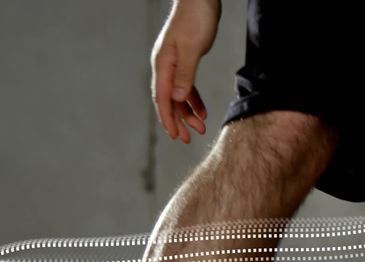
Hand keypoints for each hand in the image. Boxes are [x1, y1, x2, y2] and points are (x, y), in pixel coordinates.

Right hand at [151, 0, 220, 143]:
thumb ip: (184, 73)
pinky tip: (201, 110)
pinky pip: (186, 85)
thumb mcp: (192, 47)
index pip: (162, 98)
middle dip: (178, 120)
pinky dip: (193, 99)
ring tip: (199, 128)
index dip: (168, 119)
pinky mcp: (185, 60)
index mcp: (163, 64)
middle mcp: (165, 65)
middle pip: (169, 100)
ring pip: (178, 94)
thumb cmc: (196, 18)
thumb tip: (176, 97)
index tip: (175, 136)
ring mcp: (174, 63)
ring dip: (187, 112)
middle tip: (188, 139)